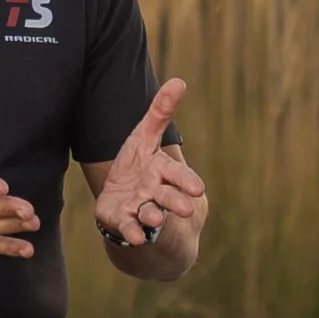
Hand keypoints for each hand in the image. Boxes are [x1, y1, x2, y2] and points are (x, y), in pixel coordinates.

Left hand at [90, 77, 207, 258]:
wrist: (124, 200)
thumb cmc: (140, 166)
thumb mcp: (145, 137)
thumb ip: (160, 113)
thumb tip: (179, 81)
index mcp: (163, 172)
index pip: (178, 175)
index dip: (186, 181)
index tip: (197, 188)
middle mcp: (155, 193)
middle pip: (168, 197)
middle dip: (176, 201)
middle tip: (185, 208)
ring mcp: (139, 209)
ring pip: (149, 213)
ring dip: (152, 215)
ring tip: (154, 217)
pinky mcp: (121, 220)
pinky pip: (127, 227)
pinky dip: (131, 232)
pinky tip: (133, 236)